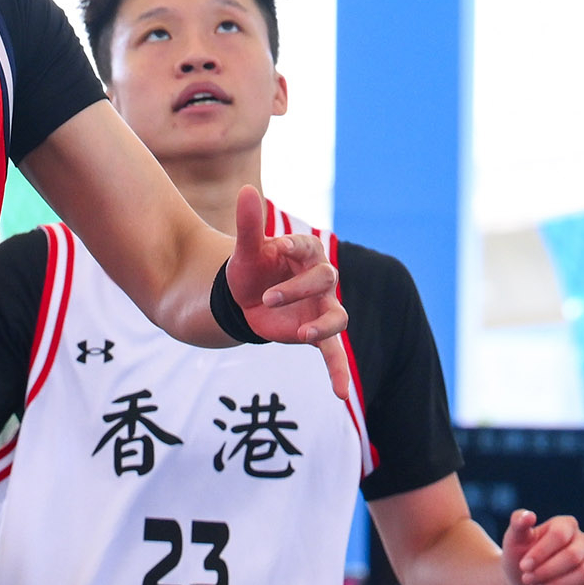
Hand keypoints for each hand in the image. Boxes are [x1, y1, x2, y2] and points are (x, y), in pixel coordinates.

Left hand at [227, 187, 346, 362]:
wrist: (242, 299)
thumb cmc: (248, 269)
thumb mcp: (245, 251)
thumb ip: (249, 224)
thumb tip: (247, 189)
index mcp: (303, 253)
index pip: (308, 247)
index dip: (294, 248)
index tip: (275, 247)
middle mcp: (320, 279)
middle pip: (325, 279)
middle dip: (297, 289)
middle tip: (265, 298)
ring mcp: (320, 307)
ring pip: (337, 316)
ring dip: (322, 325)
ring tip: (301, 336)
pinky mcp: (315, 332)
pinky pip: (334, 353)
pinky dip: (338, 372)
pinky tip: (340, 395)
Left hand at [500, 510, 583, 584]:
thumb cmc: (519, 557)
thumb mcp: (514, 540)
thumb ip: (518, 523)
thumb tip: (528, 516)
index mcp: (566, 524)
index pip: (560, 534)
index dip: (541, 552)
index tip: (524, 566)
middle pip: (573, 555)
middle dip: (547, 571)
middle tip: (527, 578)